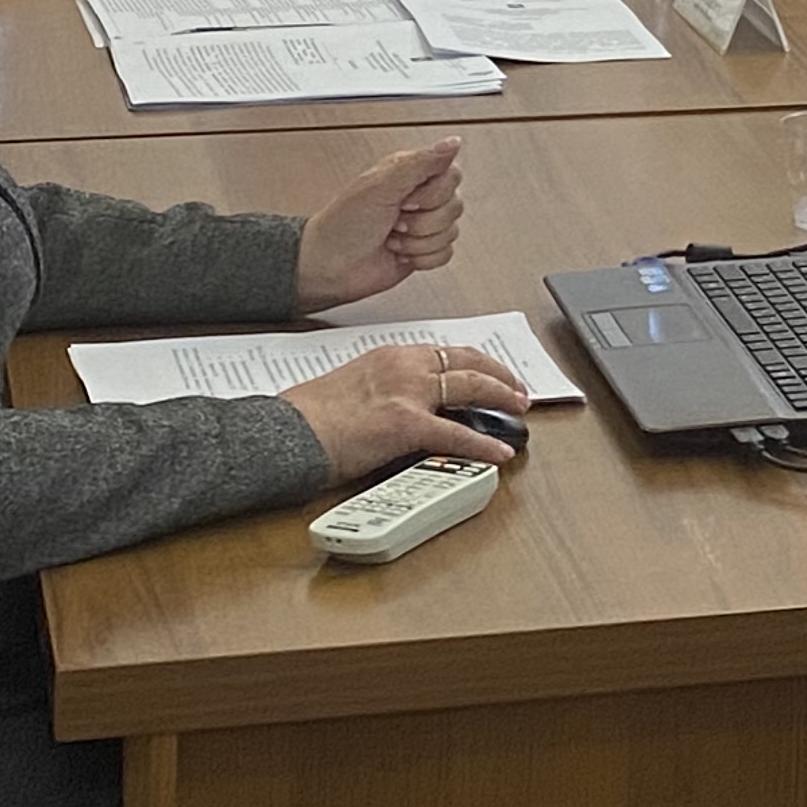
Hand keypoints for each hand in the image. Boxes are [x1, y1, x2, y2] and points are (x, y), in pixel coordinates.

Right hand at [282, 333, 526, 487]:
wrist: (286, 433)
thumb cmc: (308, 416)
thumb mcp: (352, 386)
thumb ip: (384, 390)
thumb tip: (403, 407)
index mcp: (390, 356)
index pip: (445, 352)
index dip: (476, 363)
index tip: (490, 372)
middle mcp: (404, 366)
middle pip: (468, 363)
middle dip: (500, 376)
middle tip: (518, 390)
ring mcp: (408, 394)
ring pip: (472, 387)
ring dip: (503, 398)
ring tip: (520, 410)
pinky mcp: (406, 426)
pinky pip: (457, 435)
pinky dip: (483, 445)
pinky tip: (499, 454)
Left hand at [297, 138, 468, 308]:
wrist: (330, 266)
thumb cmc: (343, 225)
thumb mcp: (381, 186)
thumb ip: (421, 162)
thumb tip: (453, 143)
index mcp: (409, 173)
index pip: (450, 175)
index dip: (432, 193)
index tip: (406, 200)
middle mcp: (419, 196)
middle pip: (454, 206)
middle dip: (422, 221)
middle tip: (395, 219)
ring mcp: (422, 224)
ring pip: (451, 232)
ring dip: (417, 242)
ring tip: (392, 237)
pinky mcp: (423, 249)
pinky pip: (445, 254)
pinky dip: (421, 259)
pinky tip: (401, 252)